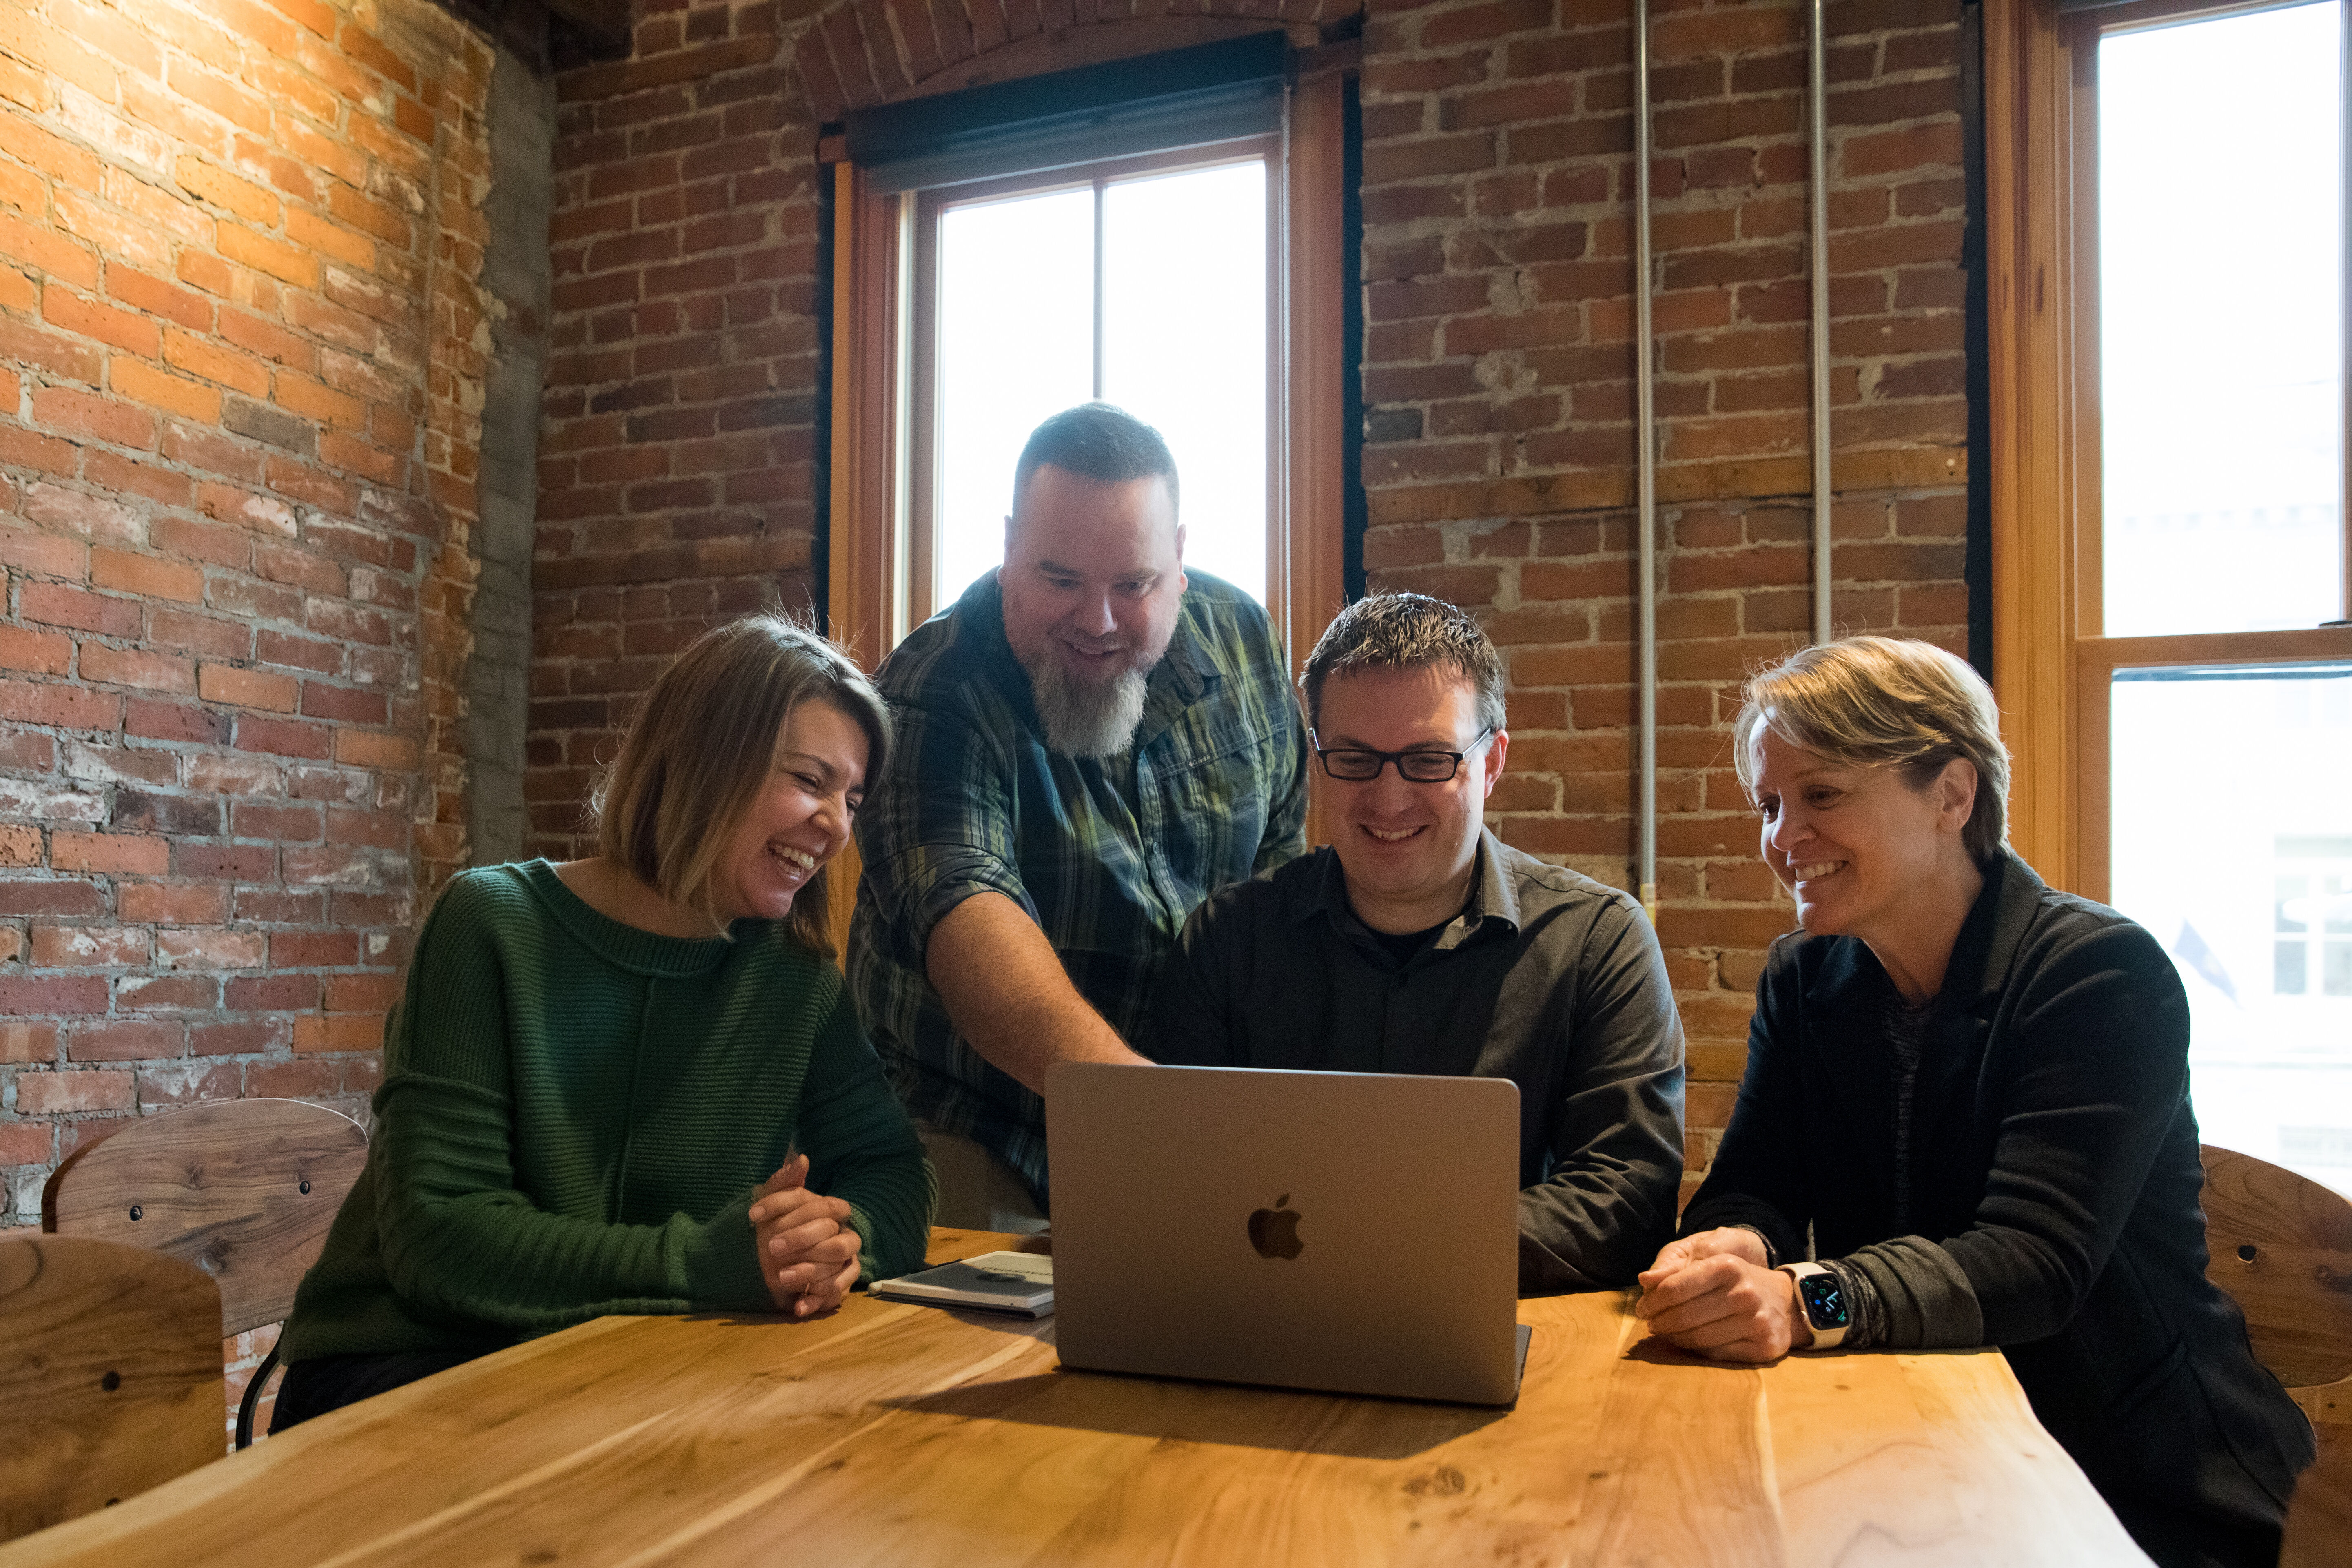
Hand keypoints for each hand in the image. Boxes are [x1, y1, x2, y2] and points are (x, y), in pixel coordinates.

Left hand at [746, 1153, 862, 1317]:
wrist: (760, 1262)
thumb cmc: (771, 1227)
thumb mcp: (770, 1202)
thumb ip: (784, 1181)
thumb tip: (802, 1158)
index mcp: (832, 1213)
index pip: (825, 1207)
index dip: (792, 1209)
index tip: (753, 1215)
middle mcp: (843, 1237)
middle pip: (837, 1240)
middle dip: (804, 1242)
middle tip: (772, 1248)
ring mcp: (842, 1265)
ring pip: (839, 1268)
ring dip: (810, 1272)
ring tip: (781, 1277)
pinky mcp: (835, 1289)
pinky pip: (836, 1296)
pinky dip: (816, 1302)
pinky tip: (797, 1306)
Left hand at [1634, 1228, 1809, 1361]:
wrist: (1784, 1302)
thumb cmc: (1739, 1281)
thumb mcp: (1712, 1264)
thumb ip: (1676, 1270)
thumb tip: (1643, 1280)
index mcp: (1726, 1266)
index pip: (1674, 1288)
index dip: (1652, 1302)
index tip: (1642, 1309)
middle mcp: (1743, 1293)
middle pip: (1683, 1316)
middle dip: (1659, 1322)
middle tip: (1651, 1324)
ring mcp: (1755, 1321)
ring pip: (1697, 1338)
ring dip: (1674, 1338)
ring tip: (1666, 1333)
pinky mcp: (1762, 1346)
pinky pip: (1716, 1354)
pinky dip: (1697, 1350)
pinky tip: (1690, 1343)